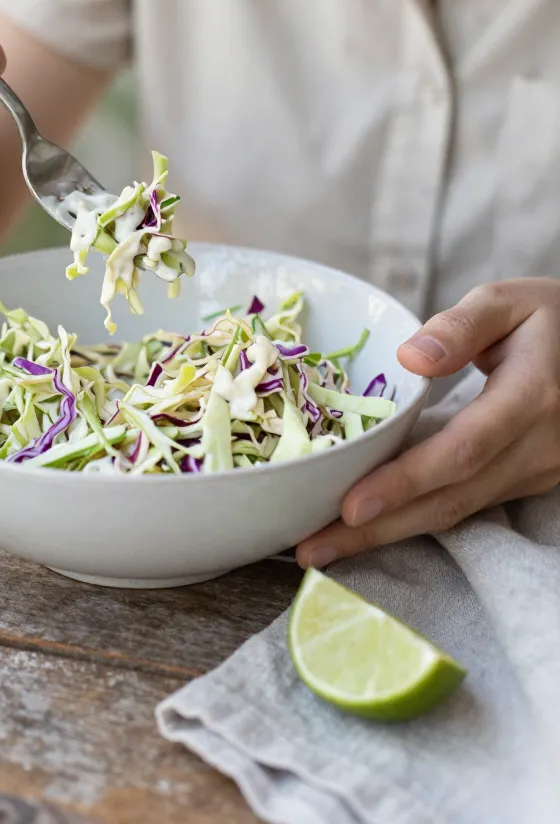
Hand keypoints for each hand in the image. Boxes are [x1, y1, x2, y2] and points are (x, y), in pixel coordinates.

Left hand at [296, 279, 559, 567]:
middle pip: (452, 498)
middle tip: (314, 547)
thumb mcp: (509, 302)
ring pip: (457, 511)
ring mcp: (537, 472)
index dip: (406, 481)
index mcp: (533, 397)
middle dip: (380, 527)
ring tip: (324, 547)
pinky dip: (414, 519)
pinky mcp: (525, 481)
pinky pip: (465, 505)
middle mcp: (539, 447)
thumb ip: (461, 325)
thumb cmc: (549, 318)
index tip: (351, 504)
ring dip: (389, 533)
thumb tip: (410, 357)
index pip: (463, 449)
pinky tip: (370, 527)